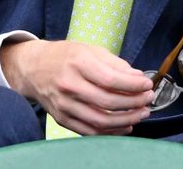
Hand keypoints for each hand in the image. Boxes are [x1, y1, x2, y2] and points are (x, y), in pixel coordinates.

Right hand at [0, 39, 154, 134]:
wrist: (33, 69)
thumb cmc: (66, 56)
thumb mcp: (91, 50)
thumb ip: (116, 64)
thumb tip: (138, 77)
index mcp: (78, 64)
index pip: (111, 79)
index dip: (133, 85)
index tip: (147, 84)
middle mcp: (69, 86)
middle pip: (107, 101)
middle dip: (134, 103)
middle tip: (148, 99)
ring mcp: (64, 105)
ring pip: (100, 120)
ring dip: (125, 120)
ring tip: (141, 114)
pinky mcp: (62, 119)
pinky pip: (89, 131)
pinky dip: (110, 132)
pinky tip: (125, 125)